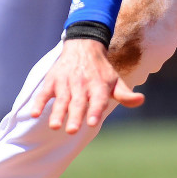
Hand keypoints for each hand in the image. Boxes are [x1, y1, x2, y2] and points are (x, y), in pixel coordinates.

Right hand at [25, 38, 144, 132]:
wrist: (83, 46)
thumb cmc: (101, 71)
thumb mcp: (115, 81)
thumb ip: (125, 95)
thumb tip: (141, 100)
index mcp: (99, 85)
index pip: (98, 100)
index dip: (95, 111)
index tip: (93, 123)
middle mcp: (82, 84)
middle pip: (78, 102)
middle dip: (75, 116)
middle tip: (71, 131)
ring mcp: (66, 82)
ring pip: (61, 99)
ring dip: (57, 112)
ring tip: (55, 126)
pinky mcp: (52, 81)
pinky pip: (44, 93)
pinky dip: (39, 102)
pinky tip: (35, 114)